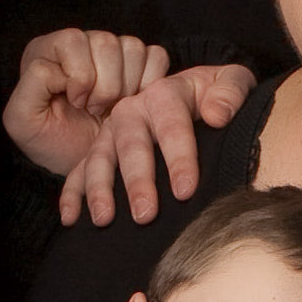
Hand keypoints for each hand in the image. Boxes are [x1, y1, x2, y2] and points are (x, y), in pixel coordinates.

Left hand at [5, 29, 167, 176]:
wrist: (87, 169)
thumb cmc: (52, 143)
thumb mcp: (23, 120)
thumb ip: (32, 86)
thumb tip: (64, 68)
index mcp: (49, 52)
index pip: (72, 40)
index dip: (80, 74)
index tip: (76, 103)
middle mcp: (83, 46)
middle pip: (106, 42)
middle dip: (104, 85)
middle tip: (94, 110)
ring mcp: (114, 53)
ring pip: (132, 47)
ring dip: (126, 86)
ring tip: (112, 109)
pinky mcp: (142, 65)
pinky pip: (157, 56)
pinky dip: (149, 82)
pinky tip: (133, 103)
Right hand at [61, 63, 256, 226]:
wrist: (193, 97)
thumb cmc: (215, 95)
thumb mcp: (231, 81)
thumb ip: (231, 91)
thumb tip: (217, 114)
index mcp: (165, 93)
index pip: (171, 125)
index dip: (179, 158)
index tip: (186, 190)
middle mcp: (132, 111)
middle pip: (131, 145)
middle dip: (137, 181)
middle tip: (146, 215)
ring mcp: (111, 133)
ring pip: (99, 158)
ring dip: (99, 189)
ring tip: (105, 220)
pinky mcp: (97, 151)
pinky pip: (77, 171)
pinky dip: (71, 194)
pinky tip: (70, 219)